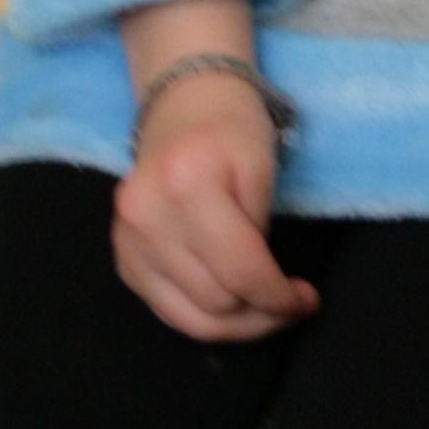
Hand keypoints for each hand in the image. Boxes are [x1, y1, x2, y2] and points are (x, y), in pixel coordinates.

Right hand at [113, 6, 317, 345]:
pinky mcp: (123, 260)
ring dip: (236, 324)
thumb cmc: (232, 130)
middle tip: (290, 304)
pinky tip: (230, 304)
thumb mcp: (262, 169)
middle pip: (215, 303)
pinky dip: (205, 318)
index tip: (305, 301)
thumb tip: (263, 292)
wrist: (183, 104)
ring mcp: (127, 242)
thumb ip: (260, 234)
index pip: (240, 272)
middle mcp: (146, 218)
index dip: (279, 299)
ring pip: (191, 320)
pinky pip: (169, 313)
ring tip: (263, 309)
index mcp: (185, 186)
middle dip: (262, 315)